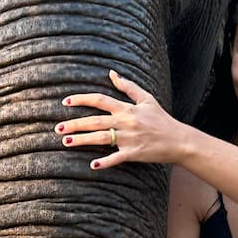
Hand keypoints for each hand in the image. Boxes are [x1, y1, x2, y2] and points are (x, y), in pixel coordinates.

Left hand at [54, 70, 186, 167]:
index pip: (100, 100)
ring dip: (82, 140)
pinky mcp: (134, 153)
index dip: (81, 100)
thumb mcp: (147, 99)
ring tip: (66, 142)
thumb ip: (128, 87)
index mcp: (127, 108)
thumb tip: (112, 73)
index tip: (65, 102)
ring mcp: (129, 138)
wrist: (179, 140)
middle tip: (58, 127)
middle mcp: (126, 121)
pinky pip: (117, 158)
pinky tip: (92, 165)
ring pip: (101, 138)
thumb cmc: (162, 119)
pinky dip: (105, 162)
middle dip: (75, 123)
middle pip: (95, 121)